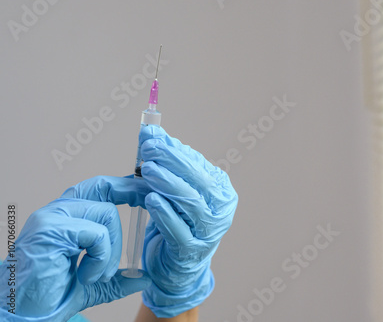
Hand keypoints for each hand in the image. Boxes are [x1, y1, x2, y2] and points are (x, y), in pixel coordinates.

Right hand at [0, 195, 151, 321]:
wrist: (20, 316)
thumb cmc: (49, 298)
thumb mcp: (93, 285)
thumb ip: (117, 278)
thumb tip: (145, 278)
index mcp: (66, 217)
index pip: (99, 188)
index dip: (125, 187)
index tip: (147, 193)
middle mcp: (57, 211)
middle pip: (102, 185)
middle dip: (131, 191)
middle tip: (150, 202)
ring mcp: (52, 217)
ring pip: (107, 213)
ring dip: (113, 248)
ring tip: (100, 275)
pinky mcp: (51, 230)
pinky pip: (97, 234)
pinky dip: (101, 258)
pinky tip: (86, 276)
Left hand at [139, 125, 237, 317]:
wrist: (176, 265)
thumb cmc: (177, 221)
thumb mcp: (174, 190)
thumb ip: (167, 162)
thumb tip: (151, 132)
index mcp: (220, 190)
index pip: (199, 164)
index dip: (175, 149)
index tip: (152, 136)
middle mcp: (221, 209)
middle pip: (198, 181)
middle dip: (172, 161)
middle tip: (148, 149)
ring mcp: (209, 232)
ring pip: (190, 203)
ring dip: (168, 184)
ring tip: (147, 170)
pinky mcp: (192, 250)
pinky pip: (178, 229)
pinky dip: (164, 213)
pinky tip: (150, 200)